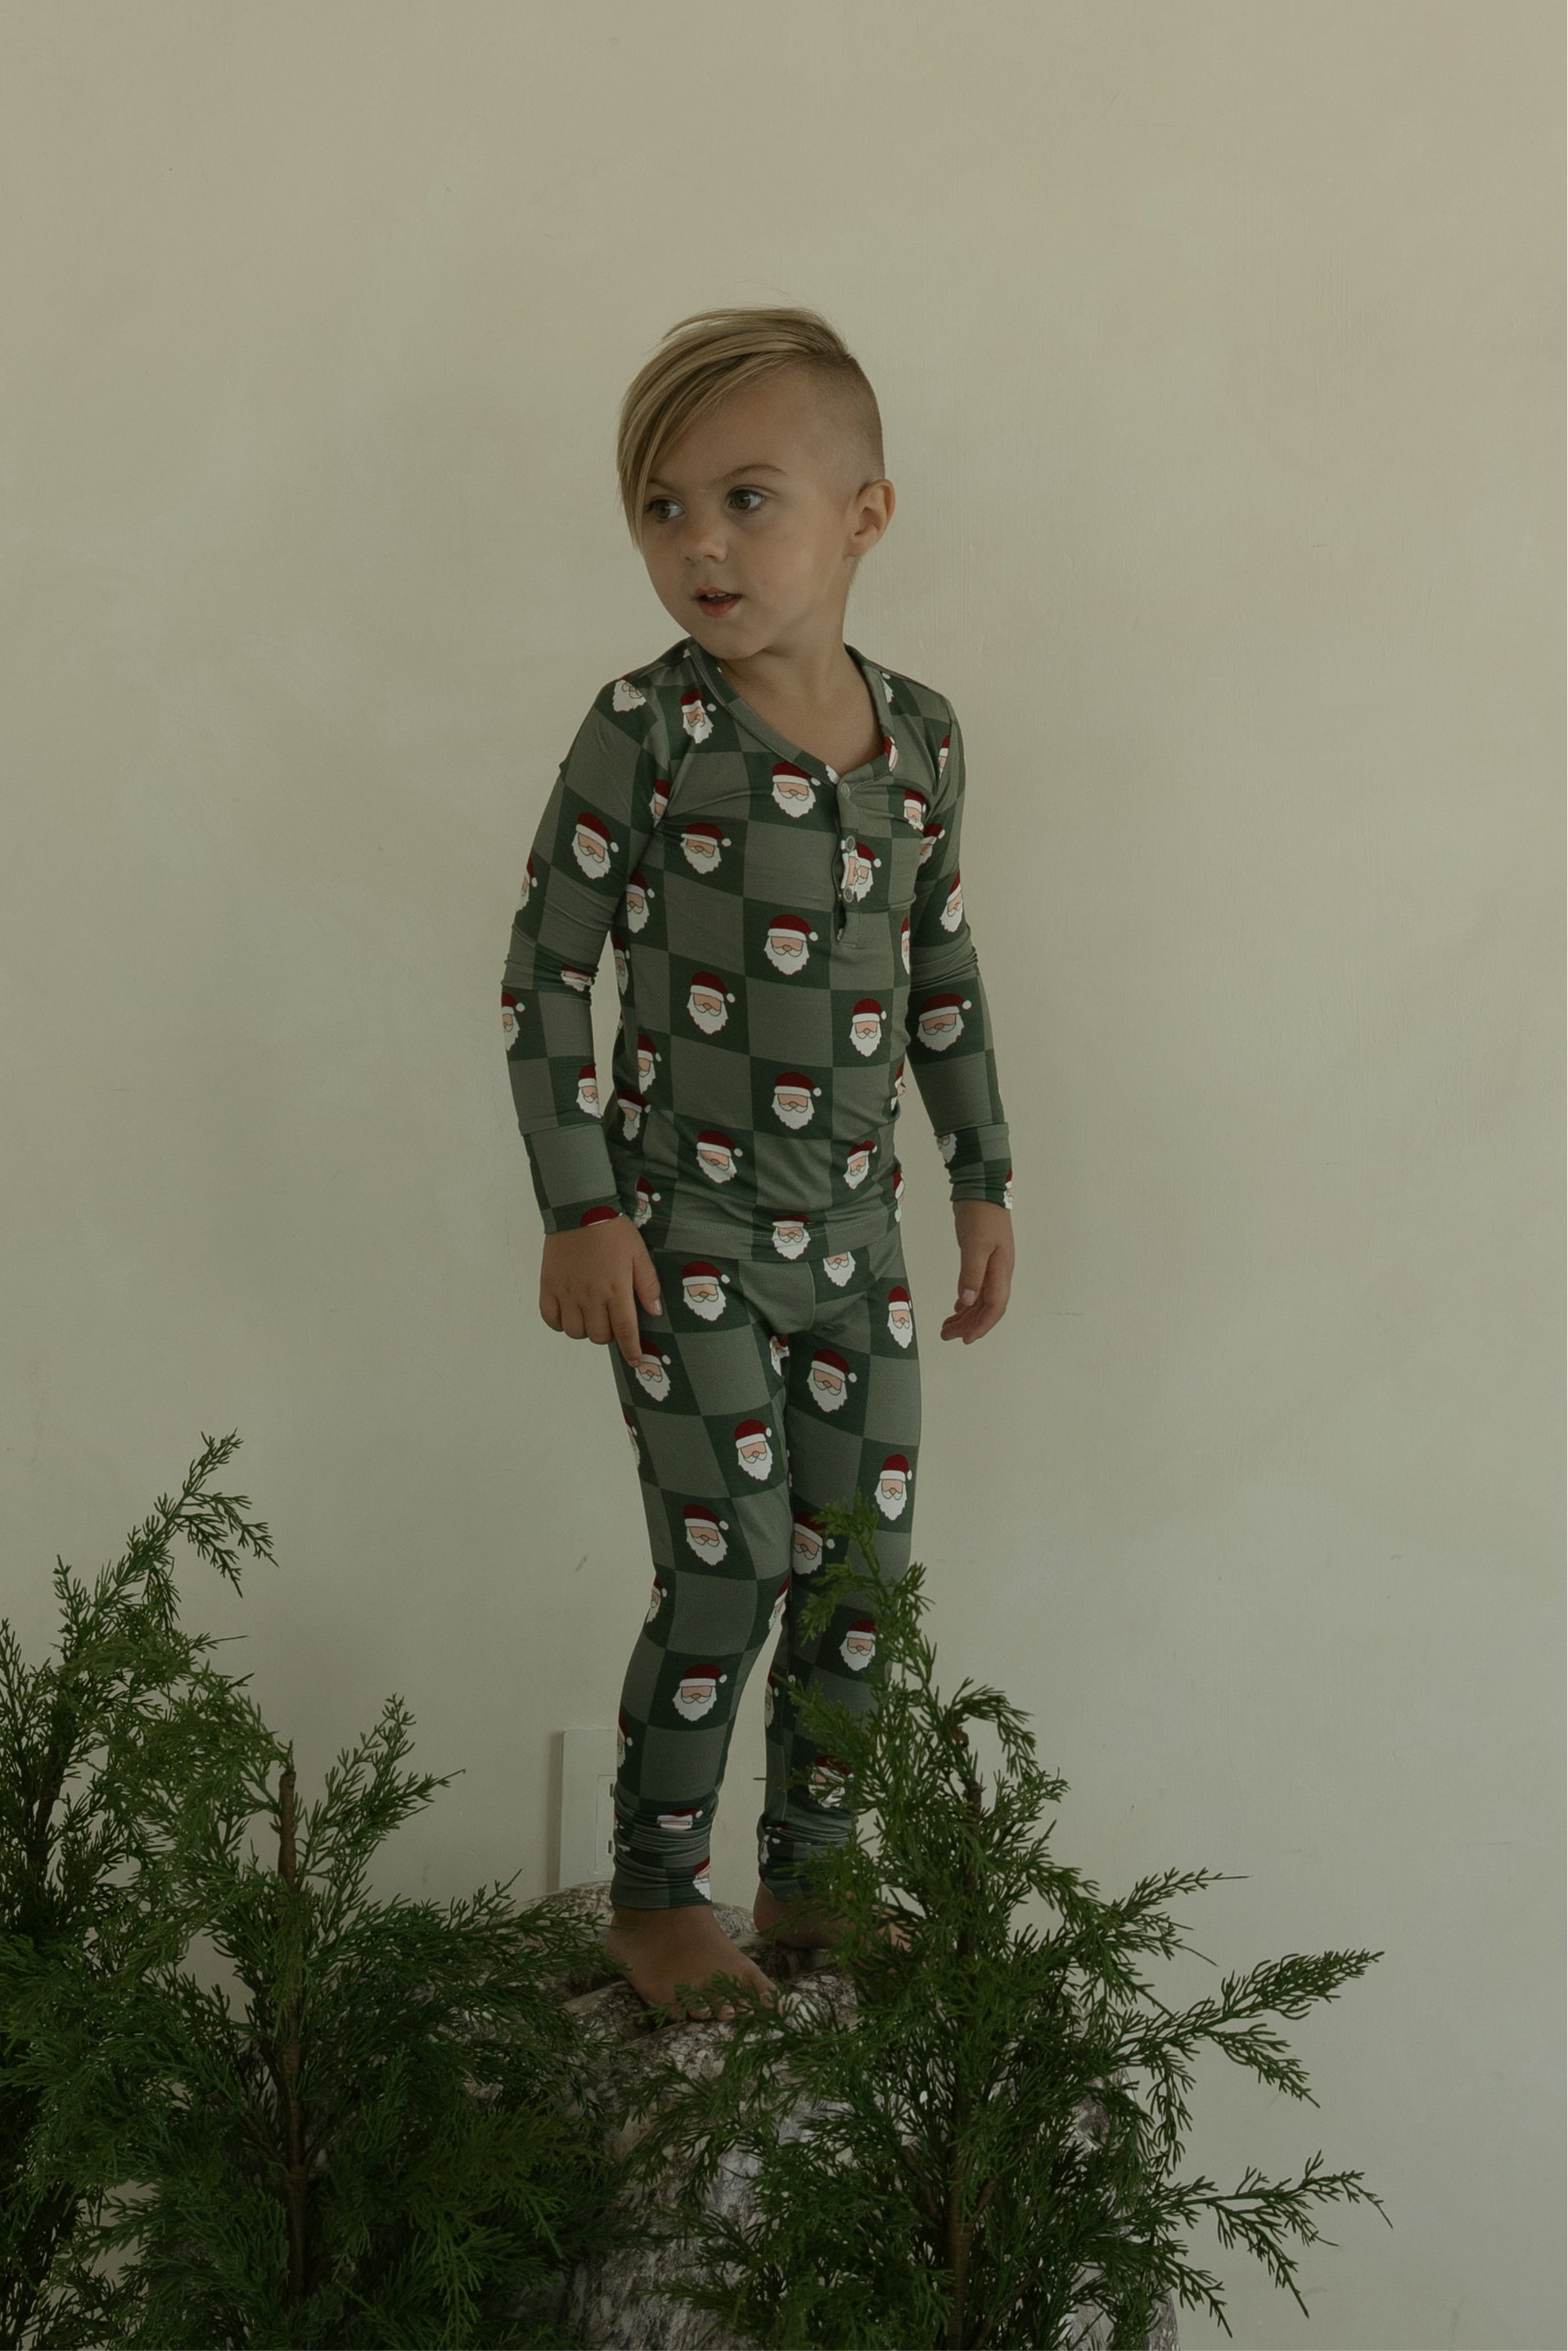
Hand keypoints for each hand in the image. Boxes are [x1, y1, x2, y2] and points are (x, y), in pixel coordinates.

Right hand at [540, 1216, 662, 1368]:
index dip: (631, 1350)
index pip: (626, 1331)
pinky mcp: (548, 1286)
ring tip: (592, 1313)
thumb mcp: (639, 1254)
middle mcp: (590, 1296)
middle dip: (609, 1334)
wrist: (579, 1209)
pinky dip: (560, 1322)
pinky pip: (551, 1319)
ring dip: (586, 1329)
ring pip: (575, 1332)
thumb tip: (655, 1312)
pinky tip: (570, 1312)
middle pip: (599, 1336)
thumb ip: (648, 1285)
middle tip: (612, 1319)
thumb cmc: (613, 1230)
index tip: (636, 1360)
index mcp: (615, 1290)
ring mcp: (567, 1293)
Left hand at [939, 1200, 1013, 1342]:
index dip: (981, 1326)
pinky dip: (966, 1300)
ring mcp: (992, 1266)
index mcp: (1001, 1271)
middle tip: (947, 1335)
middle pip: (987, 1308)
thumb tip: (967, 1302)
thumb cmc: (981, 1215)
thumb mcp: (975, 1244)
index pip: (995, 1307)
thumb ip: (971, 1273)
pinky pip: (977, 1288)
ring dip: (965, 1315)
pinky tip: (957, 1307)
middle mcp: (999, 1272)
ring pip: (981, 1299)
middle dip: (969, 1325)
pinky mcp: (982, 1259)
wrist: (982, 1190)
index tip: (965, 1339)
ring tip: (947, 1327)